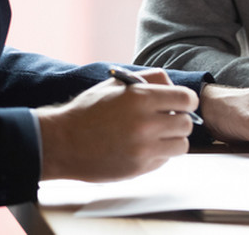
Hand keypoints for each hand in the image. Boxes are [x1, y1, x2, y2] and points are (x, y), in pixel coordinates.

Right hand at [36, 69, 196, 181]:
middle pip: (186, 124)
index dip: (186, 101)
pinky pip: (164, 161)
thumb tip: (173, 85)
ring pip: (181, 145)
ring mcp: (143, 149)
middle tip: (165, 120)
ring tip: (155, 135)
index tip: (181, 103)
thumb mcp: (116, 84)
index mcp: (140, 98)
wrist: (62, 143)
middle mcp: (145, 124)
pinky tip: (141, 148)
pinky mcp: (138, 169)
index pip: (187, 99)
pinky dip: (158, 155)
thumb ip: (148, 79)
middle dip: (178, 120)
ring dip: (172, 140)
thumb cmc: (88, 111)